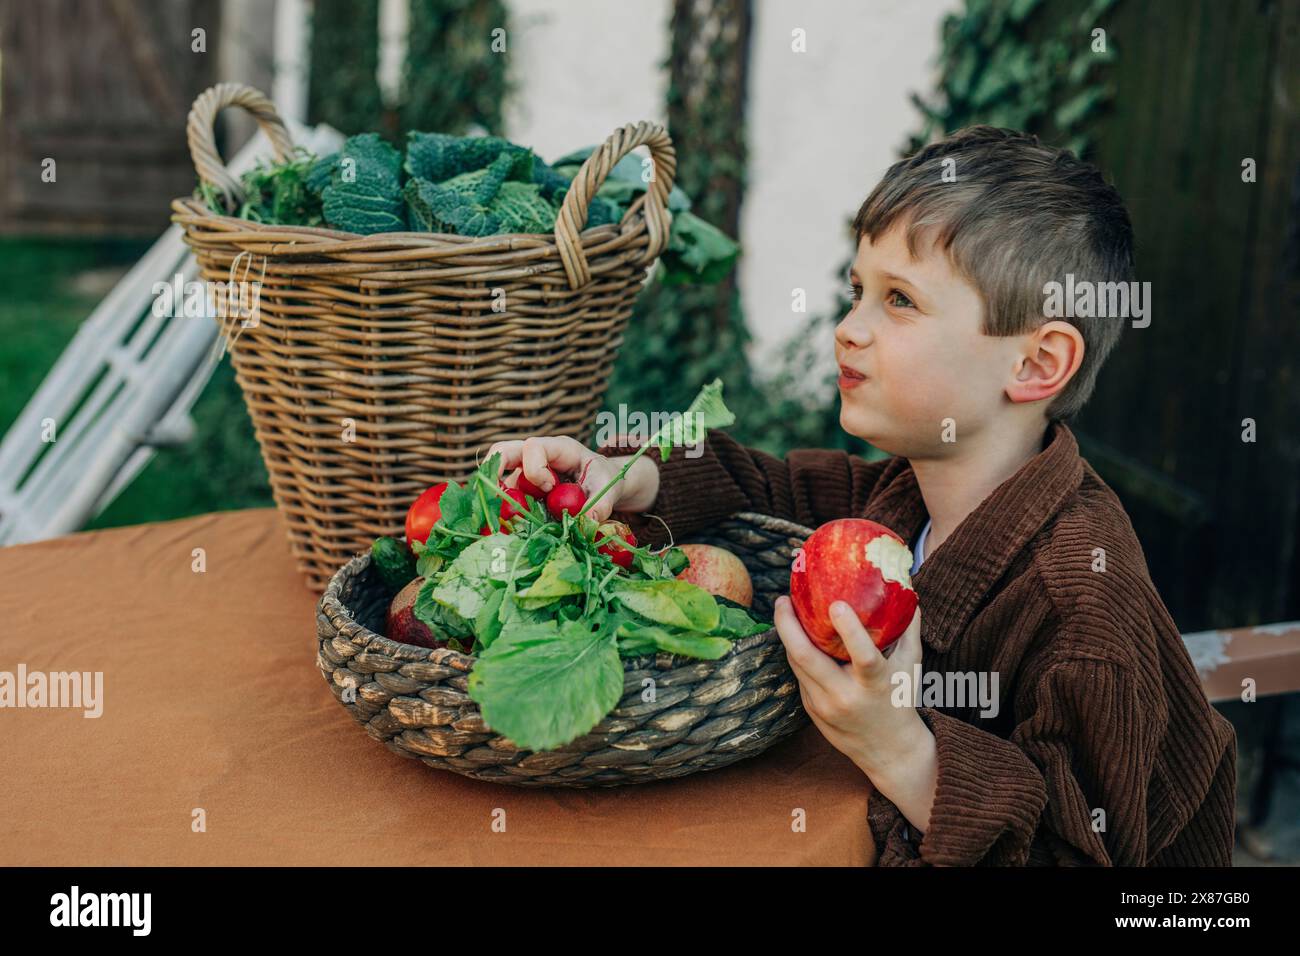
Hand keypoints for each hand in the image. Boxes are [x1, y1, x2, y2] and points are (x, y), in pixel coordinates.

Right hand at [483, 436, 646, 523]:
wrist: (602, 487)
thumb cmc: (604, 479)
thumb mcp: (608, 487)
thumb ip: (601, 502)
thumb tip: (588, 521)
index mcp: (557, 448)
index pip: (533, 447)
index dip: (535, 469)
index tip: (549, 489)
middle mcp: (535, 458)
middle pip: (502, 453)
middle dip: (492, 474)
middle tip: (494, 501)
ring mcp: (525, 476)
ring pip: (500, 483)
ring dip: (500, 504)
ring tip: (504, 527)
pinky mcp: (522, 494)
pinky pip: (506, 502)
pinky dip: (505, 517)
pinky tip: (508, 533)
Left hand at [773, 595, 927, 780]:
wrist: (889, 752)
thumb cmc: (900, 700)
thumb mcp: (911, 668)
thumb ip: (909, 630)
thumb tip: (909, 593)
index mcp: (876, 684)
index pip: (863, 657)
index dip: (849, 630)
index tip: (836, 604)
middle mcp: (846, 696)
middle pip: (808, 658)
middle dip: (789, 626)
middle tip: (783, 600)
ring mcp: (824, 706)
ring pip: (796, 664)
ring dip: (786, 635)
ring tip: (784, 609)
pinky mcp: (811, 710)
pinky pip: (799, 674)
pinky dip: (795, 652)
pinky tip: (793, 634)